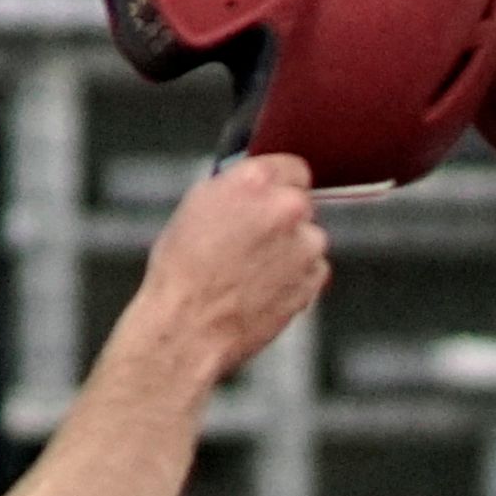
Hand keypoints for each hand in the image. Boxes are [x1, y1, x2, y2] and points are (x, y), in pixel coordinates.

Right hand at [125, 153, 328, 389]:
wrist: (188, 326)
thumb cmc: (182, 272)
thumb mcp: (198, 207)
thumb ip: (237, 190)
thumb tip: (255, 190)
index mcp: (254, 181)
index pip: (293, 168)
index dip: (281, 186)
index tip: (274, 197)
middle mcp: (286, 206)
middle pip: (301, 204)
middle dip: (283, 221)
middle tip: (253, 243)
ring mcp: (305, 244)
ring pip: (309, 239)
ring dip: (291, 251)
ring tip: (252, 273)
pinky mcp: (313, 279)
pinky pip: (313, 271)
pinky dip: (296, 279)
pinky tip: (263, 290)